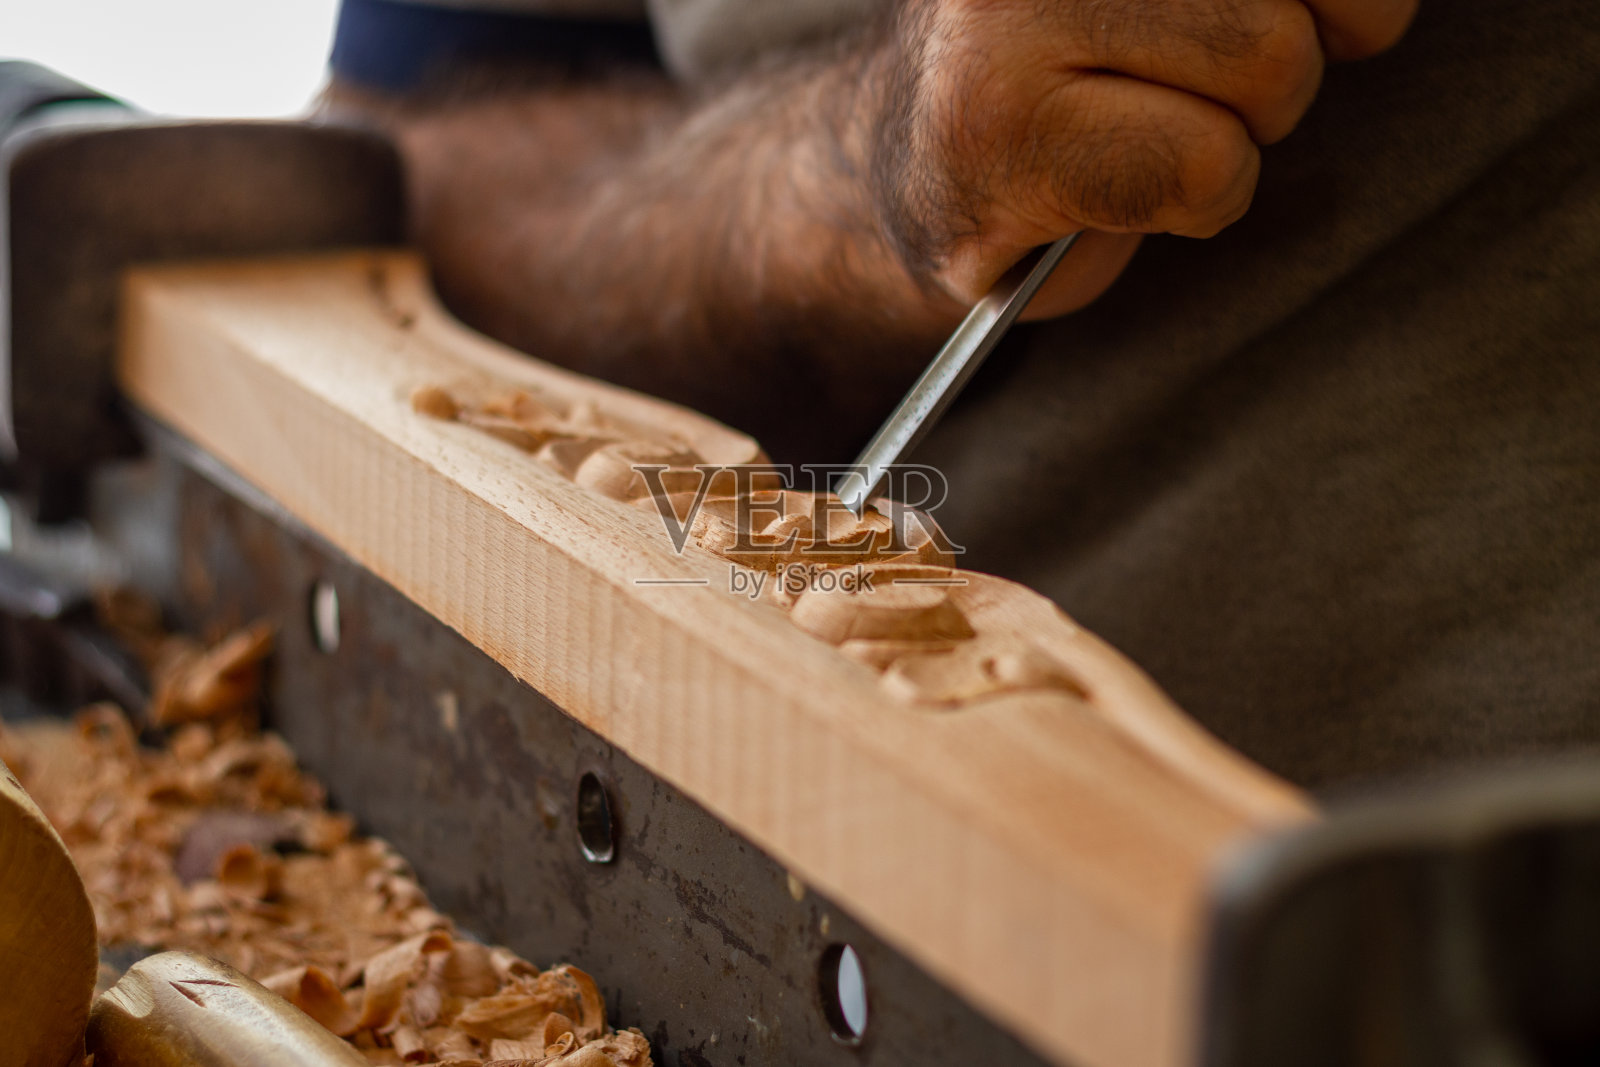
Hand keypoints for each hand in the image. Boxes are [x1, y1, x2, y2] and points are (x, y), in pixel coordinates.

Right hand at [869, 0, 1419, 315]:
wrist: (900, 169)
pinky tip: (1121, 191)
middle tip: (1196, 82)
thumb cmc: (1068, 64)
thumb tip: (1381, 2)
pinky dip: (1200, 202)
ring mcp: (1007, 20)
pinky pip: (1207, 167)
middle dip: (1287, 52)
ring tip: (1149, 129)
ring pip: (1272, 61)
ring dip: (1241, 128)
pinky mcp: (1001, 136)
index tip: (1309, 18)